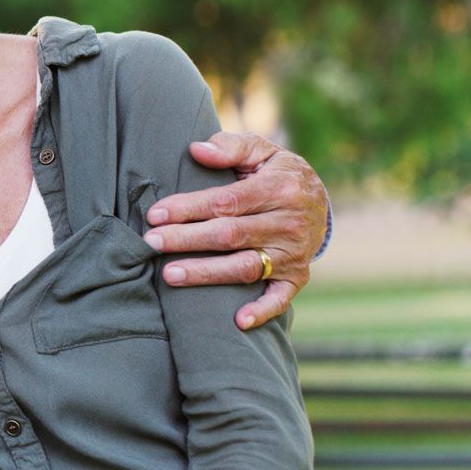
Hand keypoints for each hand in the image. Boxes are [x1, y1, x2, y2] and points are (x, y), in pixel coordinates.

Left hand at [142, 131, 328, 330]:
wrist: (320, 199)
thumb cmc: (276, 172)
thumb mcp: (261, 150)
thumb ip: (230, 148)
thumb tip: (196, 150)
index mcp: (278, 189)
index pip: (226, 202)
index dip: (189, 209)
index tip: (156, 214)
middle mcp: (288, 223)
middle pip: (229, 235)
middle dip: (187, 239)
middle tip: (150, 243)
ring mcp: (293, 253)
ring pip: (245, 267)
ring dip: (207, 274)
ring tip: (169, 275)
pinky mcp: (297, 276)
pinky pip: (280, 298)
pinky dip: (262, 311)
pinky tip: (237, 321)